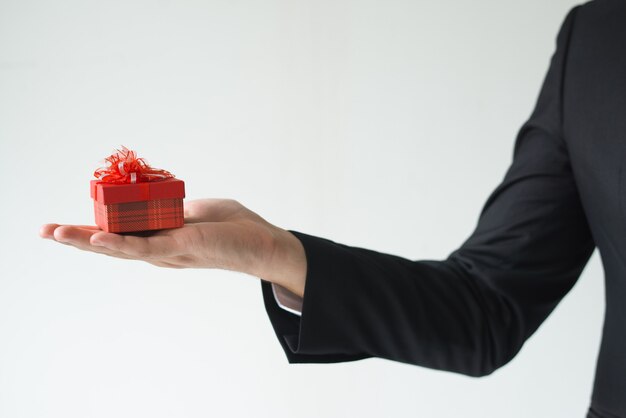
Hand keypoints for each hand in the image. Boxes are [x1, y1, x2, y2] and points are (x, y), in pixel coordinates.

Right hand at [39, 199, 306, 296]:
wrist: (264, 242)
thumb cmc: (233, 226)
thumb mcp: (195, 211)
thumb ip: (171, 209)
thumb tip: (155, 201)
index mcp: (160, 237)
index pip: (119, 234)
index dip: (91, 230)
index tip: (61, 226)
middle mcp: (159, 249)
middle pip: (111, 245)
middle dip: (77, 239)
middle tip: (43, 231)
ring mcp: (168, 252)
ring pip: (120, 249)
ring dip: (87, 242)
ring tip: (56, 234)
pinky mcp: (182, 248)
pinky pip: (146, 248)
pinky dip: (121, 244)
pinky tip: (99, 239)